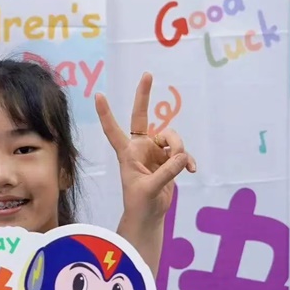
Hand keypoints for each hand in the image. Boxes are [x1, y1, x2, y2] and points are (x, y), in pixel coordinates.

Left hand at [95, 72, 196, 224]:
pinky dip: (187, 160)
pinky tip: (191, 170)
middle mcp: (140, 147)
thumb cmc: (140, 203)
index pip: (113, 130)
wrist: (150, 215)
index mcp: (127, 153)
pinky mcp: (169, 159)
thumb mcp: (150, 189)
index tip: (98, 95)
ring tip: (181, 167)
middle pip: (141, 115)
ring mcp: (155, 151)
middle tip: (147, 74)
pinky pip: (182, 152)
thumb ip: (166, 172)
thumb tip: (181, 156)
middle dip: (144, 95)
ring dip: (179, 149)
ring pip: (171, 136)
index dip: (106, 113)